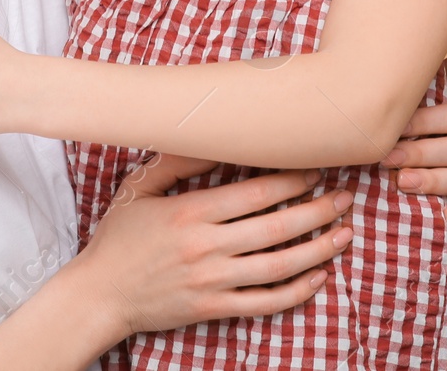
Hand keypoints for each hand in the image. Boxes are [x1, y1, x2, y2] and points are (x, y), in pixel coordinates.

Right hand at [70, 154, 354, 336]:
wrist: (100, 293)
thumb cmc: (119, 236)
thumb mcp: (140, 187)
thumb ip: (178, 162)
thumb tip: (217, 139)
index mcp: (190, 212)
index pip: (256, 193)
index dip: (292, 182)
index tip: (317, 170)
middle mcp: (207, 247)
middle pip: (277, 228)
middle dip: (318, 211)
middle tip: (346, 198)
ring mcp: (213, 281)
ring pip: (279, 266)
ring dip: (318, 249)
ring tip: (345, 234)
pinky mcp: (214, 309)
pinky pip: (266, 303)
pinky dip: (298, 292)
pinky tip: (319, 277)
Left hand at [380, 45, 446, 229]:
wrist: (408, 157)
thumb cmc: (415, 121)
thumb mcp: (424, 97)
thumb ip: (442, 74)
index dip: (425, 122)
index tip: (394, 126)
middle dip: (420, 154)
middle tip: (387, 158)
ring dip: (432, 182)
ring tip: (402, 182)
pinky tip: (445, 216)